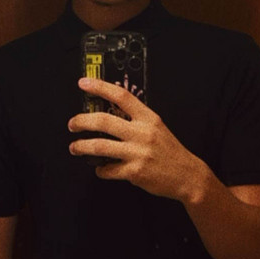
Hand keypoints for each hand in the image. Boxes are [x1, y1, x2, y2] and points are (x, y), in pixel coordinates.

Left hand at [68, 78, 206, 201]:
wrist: (187, 175)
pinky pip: (108, 169)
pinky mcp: (135, 172)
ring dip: (82, 146)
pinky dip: (100, 169)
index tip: (84, 83)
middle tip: (72, 124)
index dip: (101, 87)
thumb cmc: (170, 151)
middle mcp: (143, 133)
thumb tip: (110, 115)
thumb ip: (137, 120)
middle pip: (104, 121)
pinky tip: (100, 168)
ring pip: (100, 146)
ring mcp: (138, 153)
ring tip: (75, 147)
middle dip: (81, 121)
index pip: (122, 96)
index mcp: (149, 118)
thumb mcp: (158, 127)